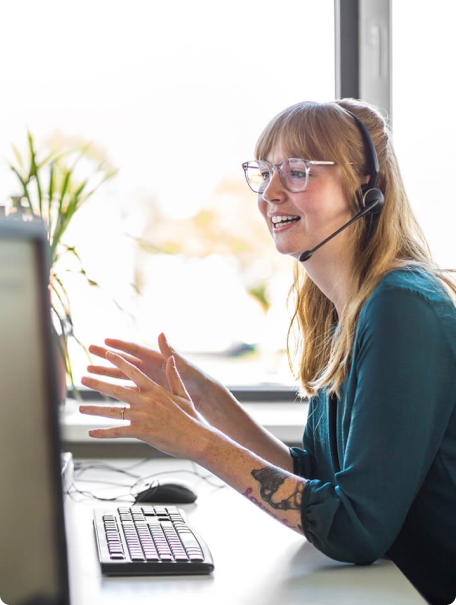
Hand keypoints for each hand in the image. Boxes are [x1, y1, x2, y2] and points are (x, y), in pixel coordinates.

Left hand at [80, 351, 210, 459]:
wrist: (195, 438)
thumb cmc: (190, 417)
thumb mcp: (182, 393)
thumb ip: (173, 376)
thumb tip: (171, 359)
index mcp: (154, 389)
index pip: (133, 372)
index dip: (119, 361)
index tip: (107, 353)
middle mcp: (146, 400)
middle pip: (117, 389)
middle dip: (98, 382)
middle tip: (84, 378)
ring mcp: (142, 416)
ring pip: (113, 411)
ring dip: (95, 410)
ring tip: (80, 408)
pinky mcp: (140, 431)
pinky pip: (117, 432)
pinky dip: (103, 433)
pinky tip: (91, 433)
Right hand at [87, 333, 215, 414]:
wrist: (202, 395)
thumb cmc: (194, 378)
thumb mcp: (183, 365)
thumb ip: (170, 351)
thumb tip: (161, 333)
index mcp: (156, 359)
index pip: (134, 350)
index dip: (119, 345)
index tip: (104, 340)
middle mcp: (148, 368)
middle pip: (123, 361)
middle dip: (106, 356)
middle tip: (89, 350)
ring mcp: (146, 381)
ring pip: (121, 377)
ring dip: (105, 374)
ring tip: (88, 371)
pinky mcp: (147, 393)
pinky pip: (126, 392)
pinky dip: (114, 391)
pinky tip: (101, 392)